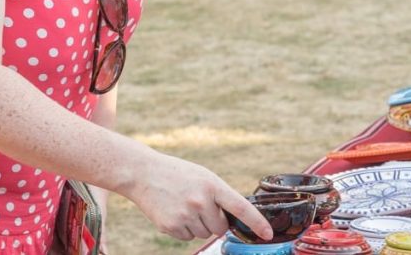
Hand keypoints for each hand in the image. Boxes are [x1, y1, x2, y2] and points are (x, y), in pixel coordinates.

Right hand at [124, 152, 271, 241]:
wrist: (143, 173)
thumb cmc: (177, 174)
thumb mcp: (202, 176)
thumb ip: (218, 195)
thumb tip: (232, 220)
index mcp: (212, 185)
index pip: (240, 208)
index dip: (257, 222)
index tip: (268, 234)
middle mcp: (200, 201)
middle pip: (220, 228)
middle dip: (214, 221)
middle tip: (199, 205)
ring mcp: (185, 215)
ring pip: (204, 234)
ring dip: (198, 225)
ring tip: (183, 205)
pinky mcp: (171, 227)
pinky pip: (188, 237)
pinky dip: (183, 229)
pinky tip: (173, 212)